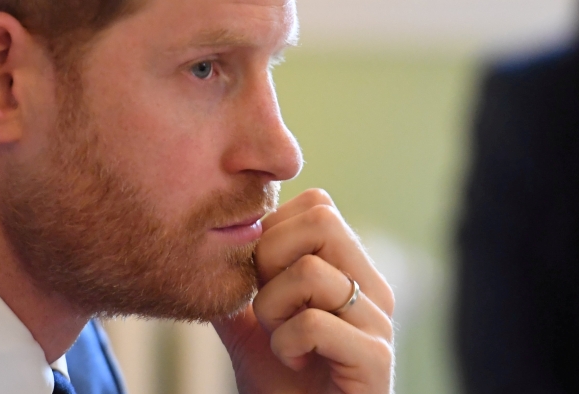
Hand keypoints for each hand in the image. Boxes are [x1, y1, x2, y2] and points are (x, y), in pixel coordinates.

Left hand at [213, 189, 393, 393]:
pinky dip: (286, 345)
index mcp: (350, 269)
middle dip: (271, 258)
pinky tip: (295, 364)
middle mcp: (372, 286)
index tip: (262, 279)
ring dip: (273, 309)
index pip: (317, 204)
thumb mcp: (250, 329)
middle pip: (321, 219)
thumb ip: (235, 288)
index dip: (274, 231)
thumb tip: (201, 248)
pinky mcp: (376, 359)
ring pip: (309, 271)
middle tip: (268, 305)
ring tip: (280, 340)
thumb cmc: (284, 387)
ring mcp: (378, 322)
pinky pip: (315, 324)